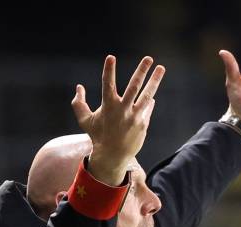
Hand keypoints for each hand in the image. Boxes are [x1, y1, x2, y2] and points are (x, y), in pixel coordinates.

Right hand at [71, 55, 164, 184]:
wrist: (112, 156)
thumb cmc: (97, 136)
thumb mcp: (84, 120)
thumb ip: (79, 104)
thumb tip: (79, 87)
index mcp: (108, 106)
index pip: (108, 84)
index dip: (109, 70)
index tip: (111, 57)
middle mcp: (123, 109)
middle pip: (134, 86)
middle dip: (141, 71)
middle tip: (148, 58)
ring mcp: (135, 116)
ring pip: (147, 95)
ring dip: (155, 80)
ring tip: (161, 68)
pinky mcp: (143, 123)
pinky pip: (146, 108)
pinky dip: (148, 101)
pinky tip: (151, 96)